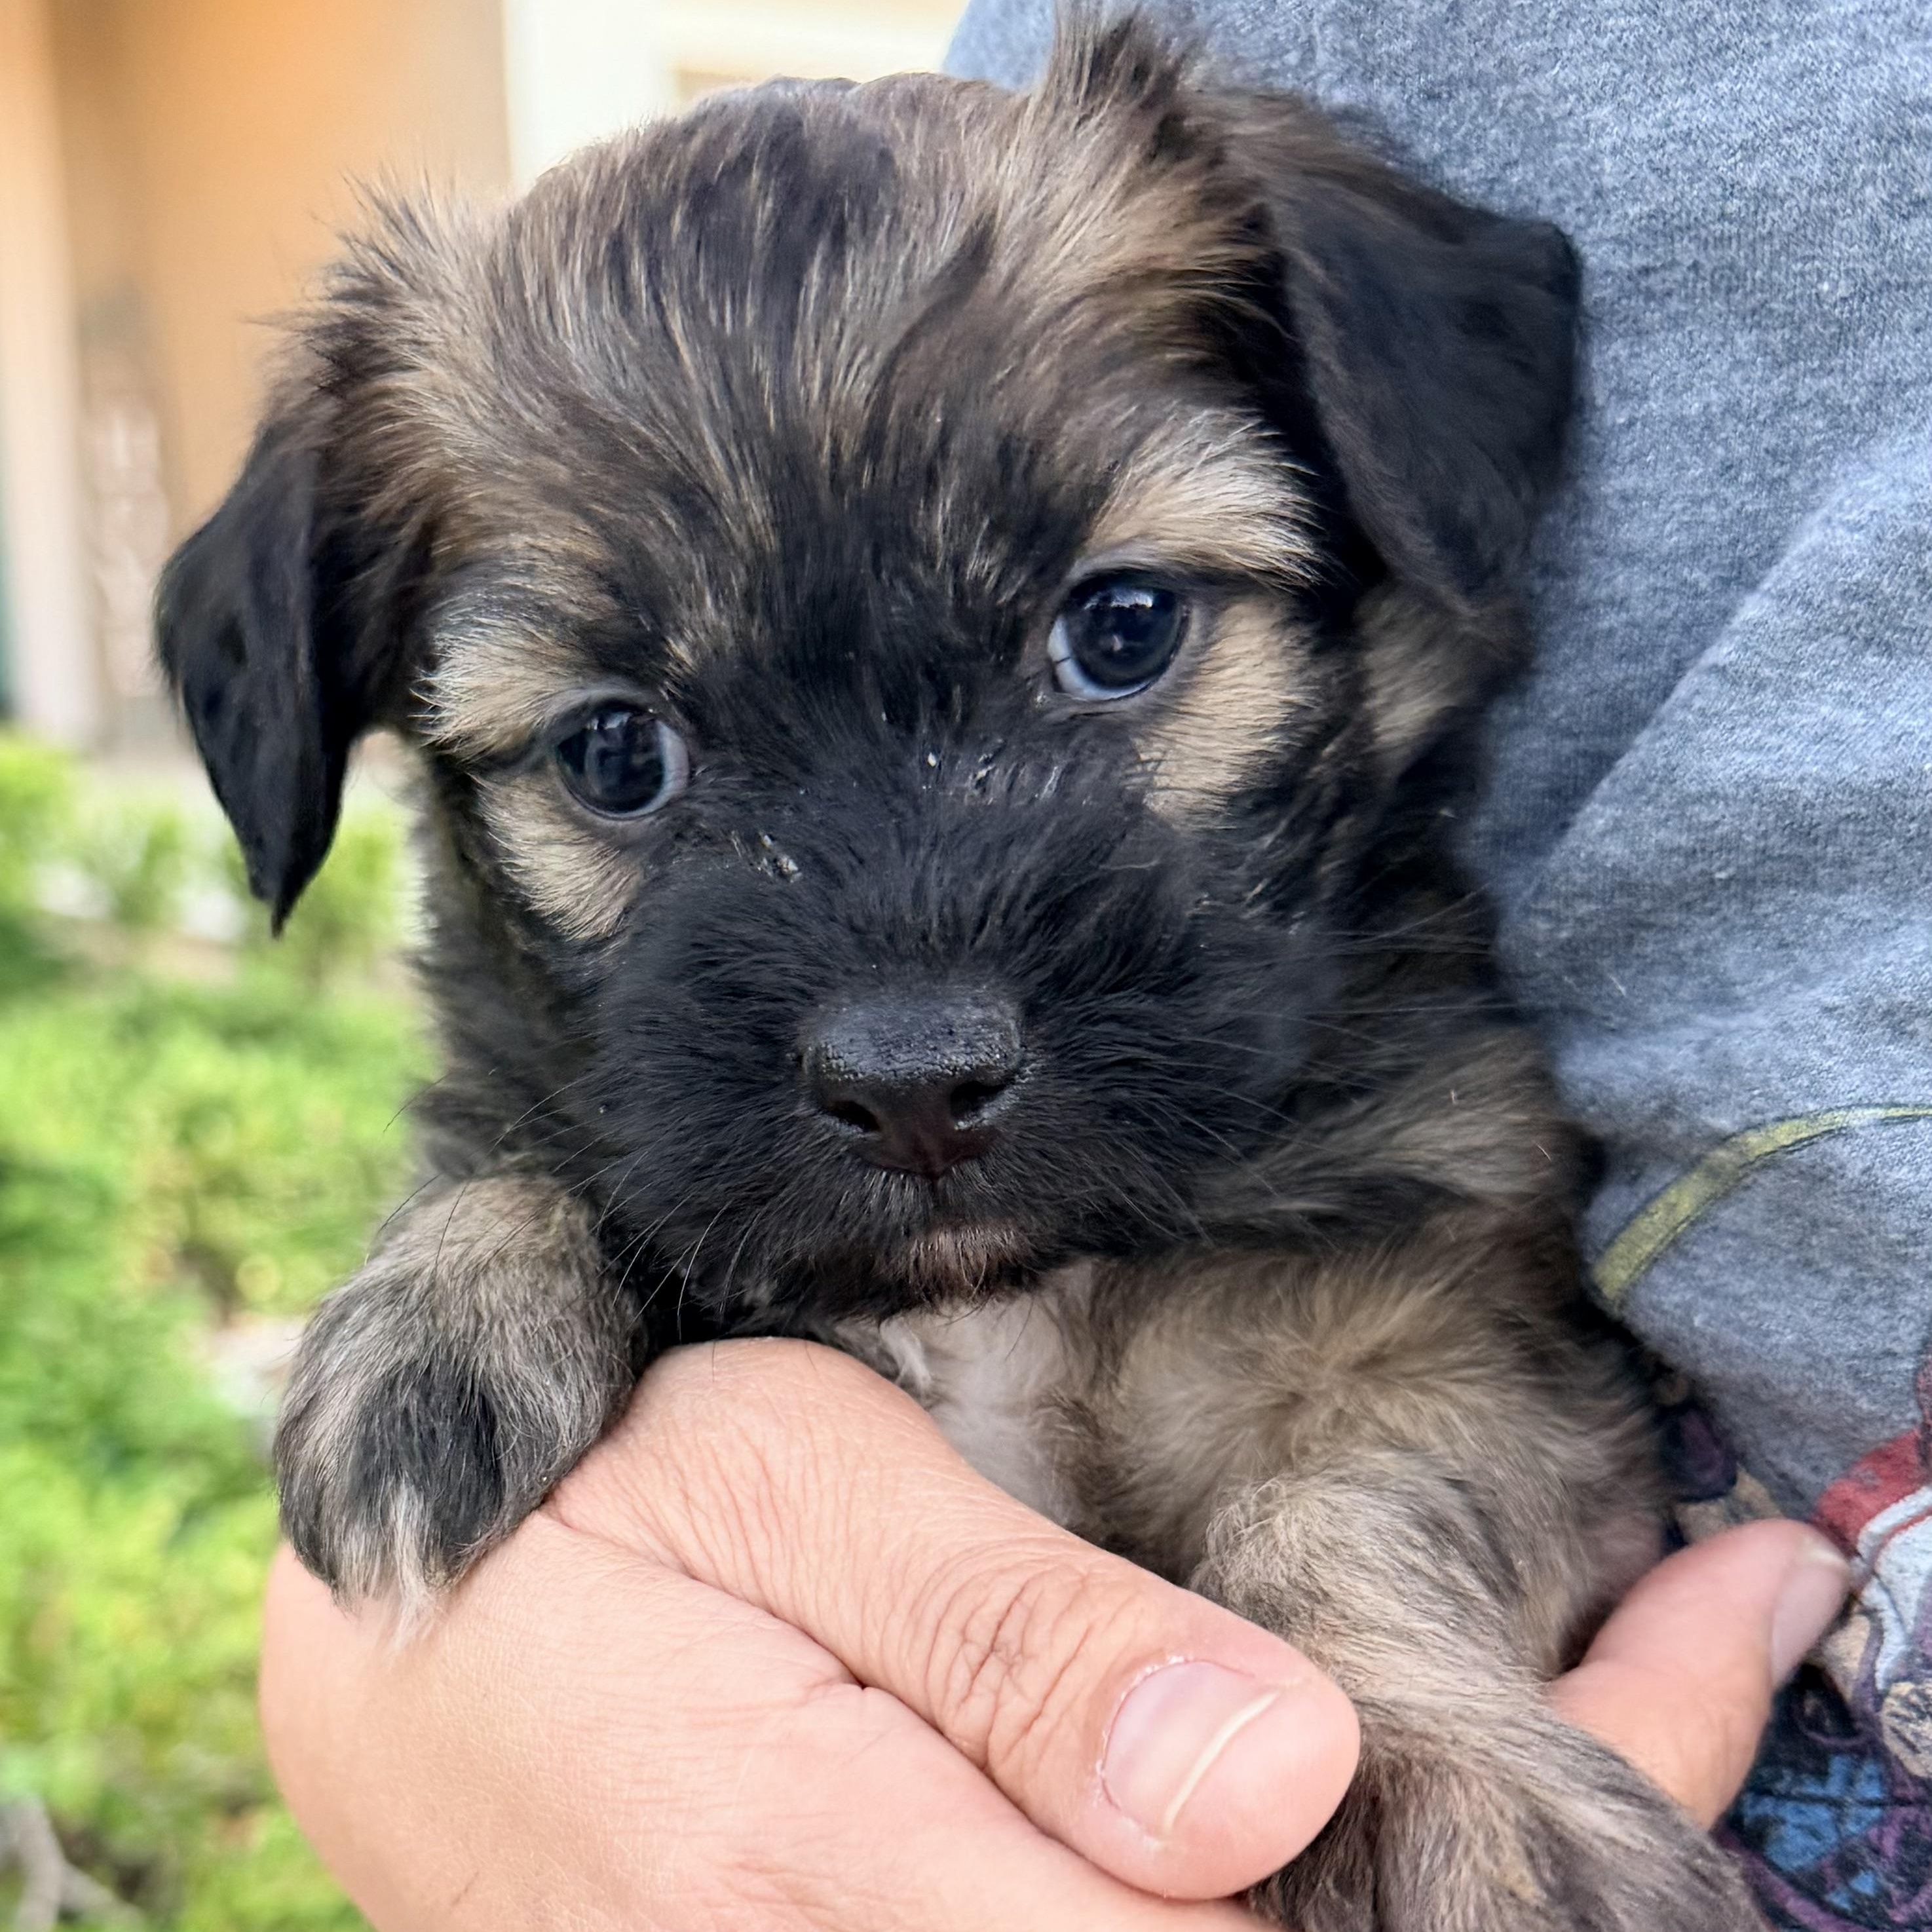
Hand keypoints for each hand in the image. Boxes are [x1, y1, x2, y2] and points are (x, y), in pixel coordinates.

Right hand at [259, 1341, 1845, 1928]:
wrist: (428, 1661)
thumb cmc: (610, 1524)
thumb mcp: (788, 1494)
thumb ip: (1010, 1644)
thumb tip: (1275, 1780)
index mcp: (863, 1864)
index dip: (1491, 1845)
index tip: (1697, 1637)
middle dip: (1517, 1846)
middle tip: (1721, 1622)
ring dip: (1446, 1853)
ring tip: (1672, 1644)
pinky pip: (1126, 1927)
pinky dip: (1285, 1862)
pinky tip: (1361, 1759)